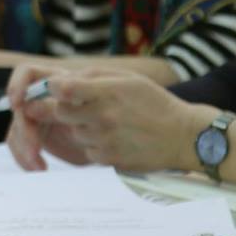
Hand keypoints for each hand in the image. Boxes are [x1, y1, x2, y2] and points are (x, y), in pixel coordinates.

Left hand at [5, 65, 207, 173]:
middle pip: (60, 112)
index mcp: (108, 91)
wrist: (183, 136)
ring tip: (106, 122)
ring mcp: (105, 139)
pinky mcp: (108, 159)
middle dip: (64, 108)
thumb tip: (62, 80)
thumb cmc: (154, 102)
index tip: (56, 88)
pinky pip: (87, 151)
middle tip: (81, 106)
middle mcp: (103, 115)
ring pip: (73, 132)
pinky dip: (94, 145)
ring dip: (81, 127)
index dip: (52, 88)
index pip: (63, 89)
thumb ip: (94, 76)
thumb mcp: (129, 79)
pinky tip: (114, 139)